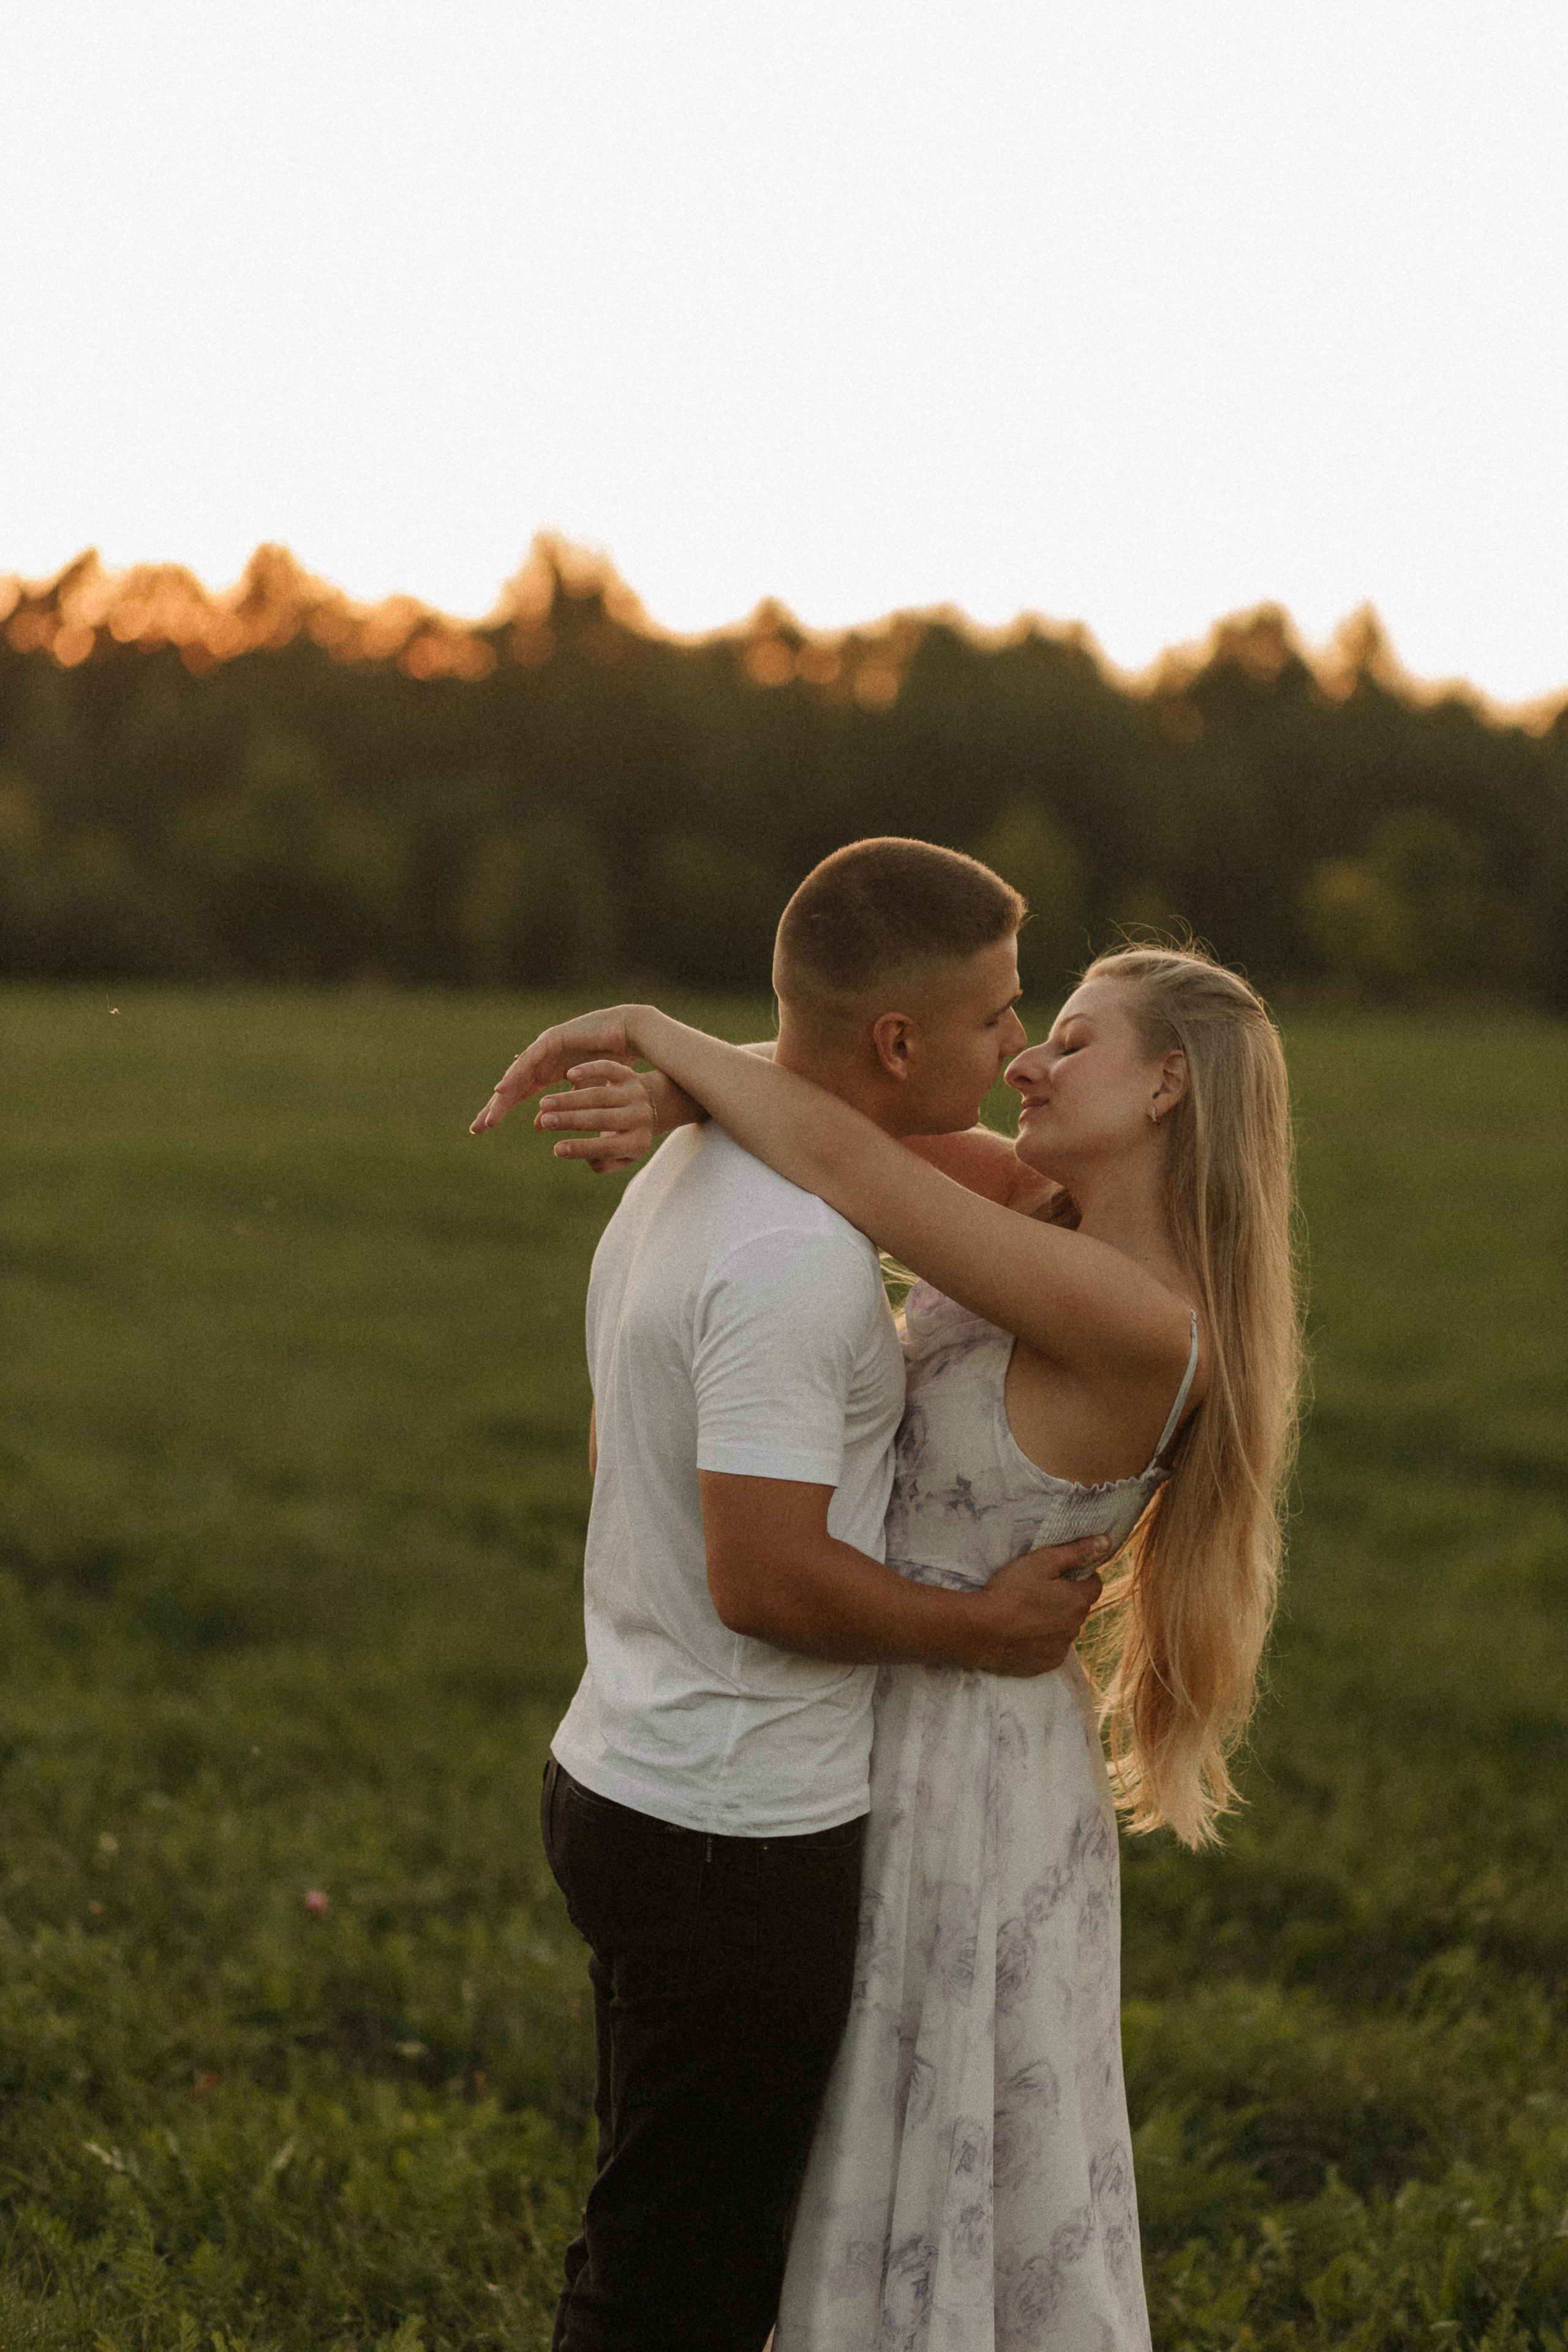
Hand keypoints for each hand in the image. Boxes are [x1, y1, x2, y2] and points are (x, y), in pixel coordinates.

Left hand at [470, 1008, 637, 1133]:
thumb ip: (561, 1107)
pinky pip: (530, 1059)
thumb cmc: (612, 1061)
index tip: (483, 1129)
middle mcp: (541, 1060)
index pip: (517, 1095)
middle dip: (494, 1107)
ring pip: (517, 1075)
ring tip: (490, 1115)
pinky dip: (516, 1074)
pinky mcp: (553, 1039)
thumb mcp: (583, 1093)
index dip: (500, 1110)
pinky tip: (503, 1088)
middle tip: (477, 1128)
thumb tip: (537, 1125)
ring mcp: (545, 1048)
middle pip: (511, 1087)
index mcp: (547, 1073)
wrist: (630, 1035)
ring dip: (503, 1096)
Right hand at [535, 1059, 657, 1174]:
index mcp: (639, 1142)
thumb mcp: (620, 1155)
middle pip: (602, 1119)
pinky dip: (589, 1070)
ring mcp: (634, 1093)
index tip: (556, 1149)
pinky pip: (607, 1069)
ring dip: (570, 1099)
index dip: (582, 1149)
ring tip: (544, 1104)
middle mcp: (640, 1117)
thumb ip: (599, 1161)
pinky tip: (569, 1075)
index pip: (608, 1148)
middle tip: (545, 1122)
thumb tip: (575, 1152)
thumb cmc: (626, 1136)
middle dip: (571, 1120)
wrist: (655, 1106)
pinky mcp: (627, 1074)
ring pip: (599, 1095)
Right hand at [972, 1533, 1109, 1675]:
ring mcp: (1060, 1649)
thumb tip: (1106, 1542)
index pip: (1095, 1584)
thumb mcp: (1042, 1562)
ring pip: (1064, 1629)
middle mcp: (1075, 1628)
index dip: (1080, 1575)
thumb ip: (1076, 1552)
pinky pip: (1051, 1649)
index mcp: (1078, 1601)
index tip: (1060, 1572)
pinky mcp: (1044, 1665)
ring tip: (1027, 1612)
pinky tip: (1022, 1632)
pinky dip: (1042, 1640)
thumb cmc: (1010, 1592)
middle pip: (1078, 1608)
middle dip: (1065, 1598)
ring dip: (1054, 1620)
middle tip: (1038, 1590)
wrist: (980, 1631)